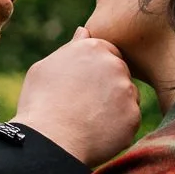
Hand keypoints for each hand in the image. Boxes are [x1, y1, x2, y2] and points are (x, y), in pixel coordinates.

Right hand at [12, 27, 140, 167]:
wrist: (49, 142)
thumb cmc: (40, 103)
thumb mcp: (45, 68)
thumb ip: (71, 48)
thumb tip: (84, 31)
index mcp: (93, 48)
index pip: (107, 52)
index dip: (94, 70)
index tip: (80, 86)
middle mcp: (115, 65)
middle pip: (120, 73)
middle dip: (106, 87)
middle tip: (82, 105)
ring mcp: (127, 91)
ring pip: (126, 97)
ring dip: (113, 106)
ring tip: (86, 120)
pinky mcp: (134, 117)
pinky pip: (128, 121)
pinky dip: (116, 127)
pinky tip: (94, 133)